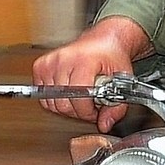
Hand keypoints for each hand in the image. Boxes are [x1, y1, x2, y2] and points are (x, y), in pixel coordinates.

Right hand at [31, 17, 149, 129]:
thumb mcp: (122, 80)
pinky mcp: (41, 66)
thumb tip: (105, 124)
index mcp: (84, 61)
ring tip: (80, 96)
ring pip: (51, 103)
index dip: (88, 112)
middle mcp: (64, 60)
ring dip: (66, 106)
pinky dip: (55, 99)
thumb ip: (117, 107)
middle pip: (63, 104)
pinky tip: (68, 91)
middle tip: (89, 104)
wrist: (103, 40)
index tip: (95, 110)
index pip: (78, 99)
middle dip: (78, 111)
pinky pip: (43, 96)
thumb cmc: (111, 56)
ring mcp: (50, 62)